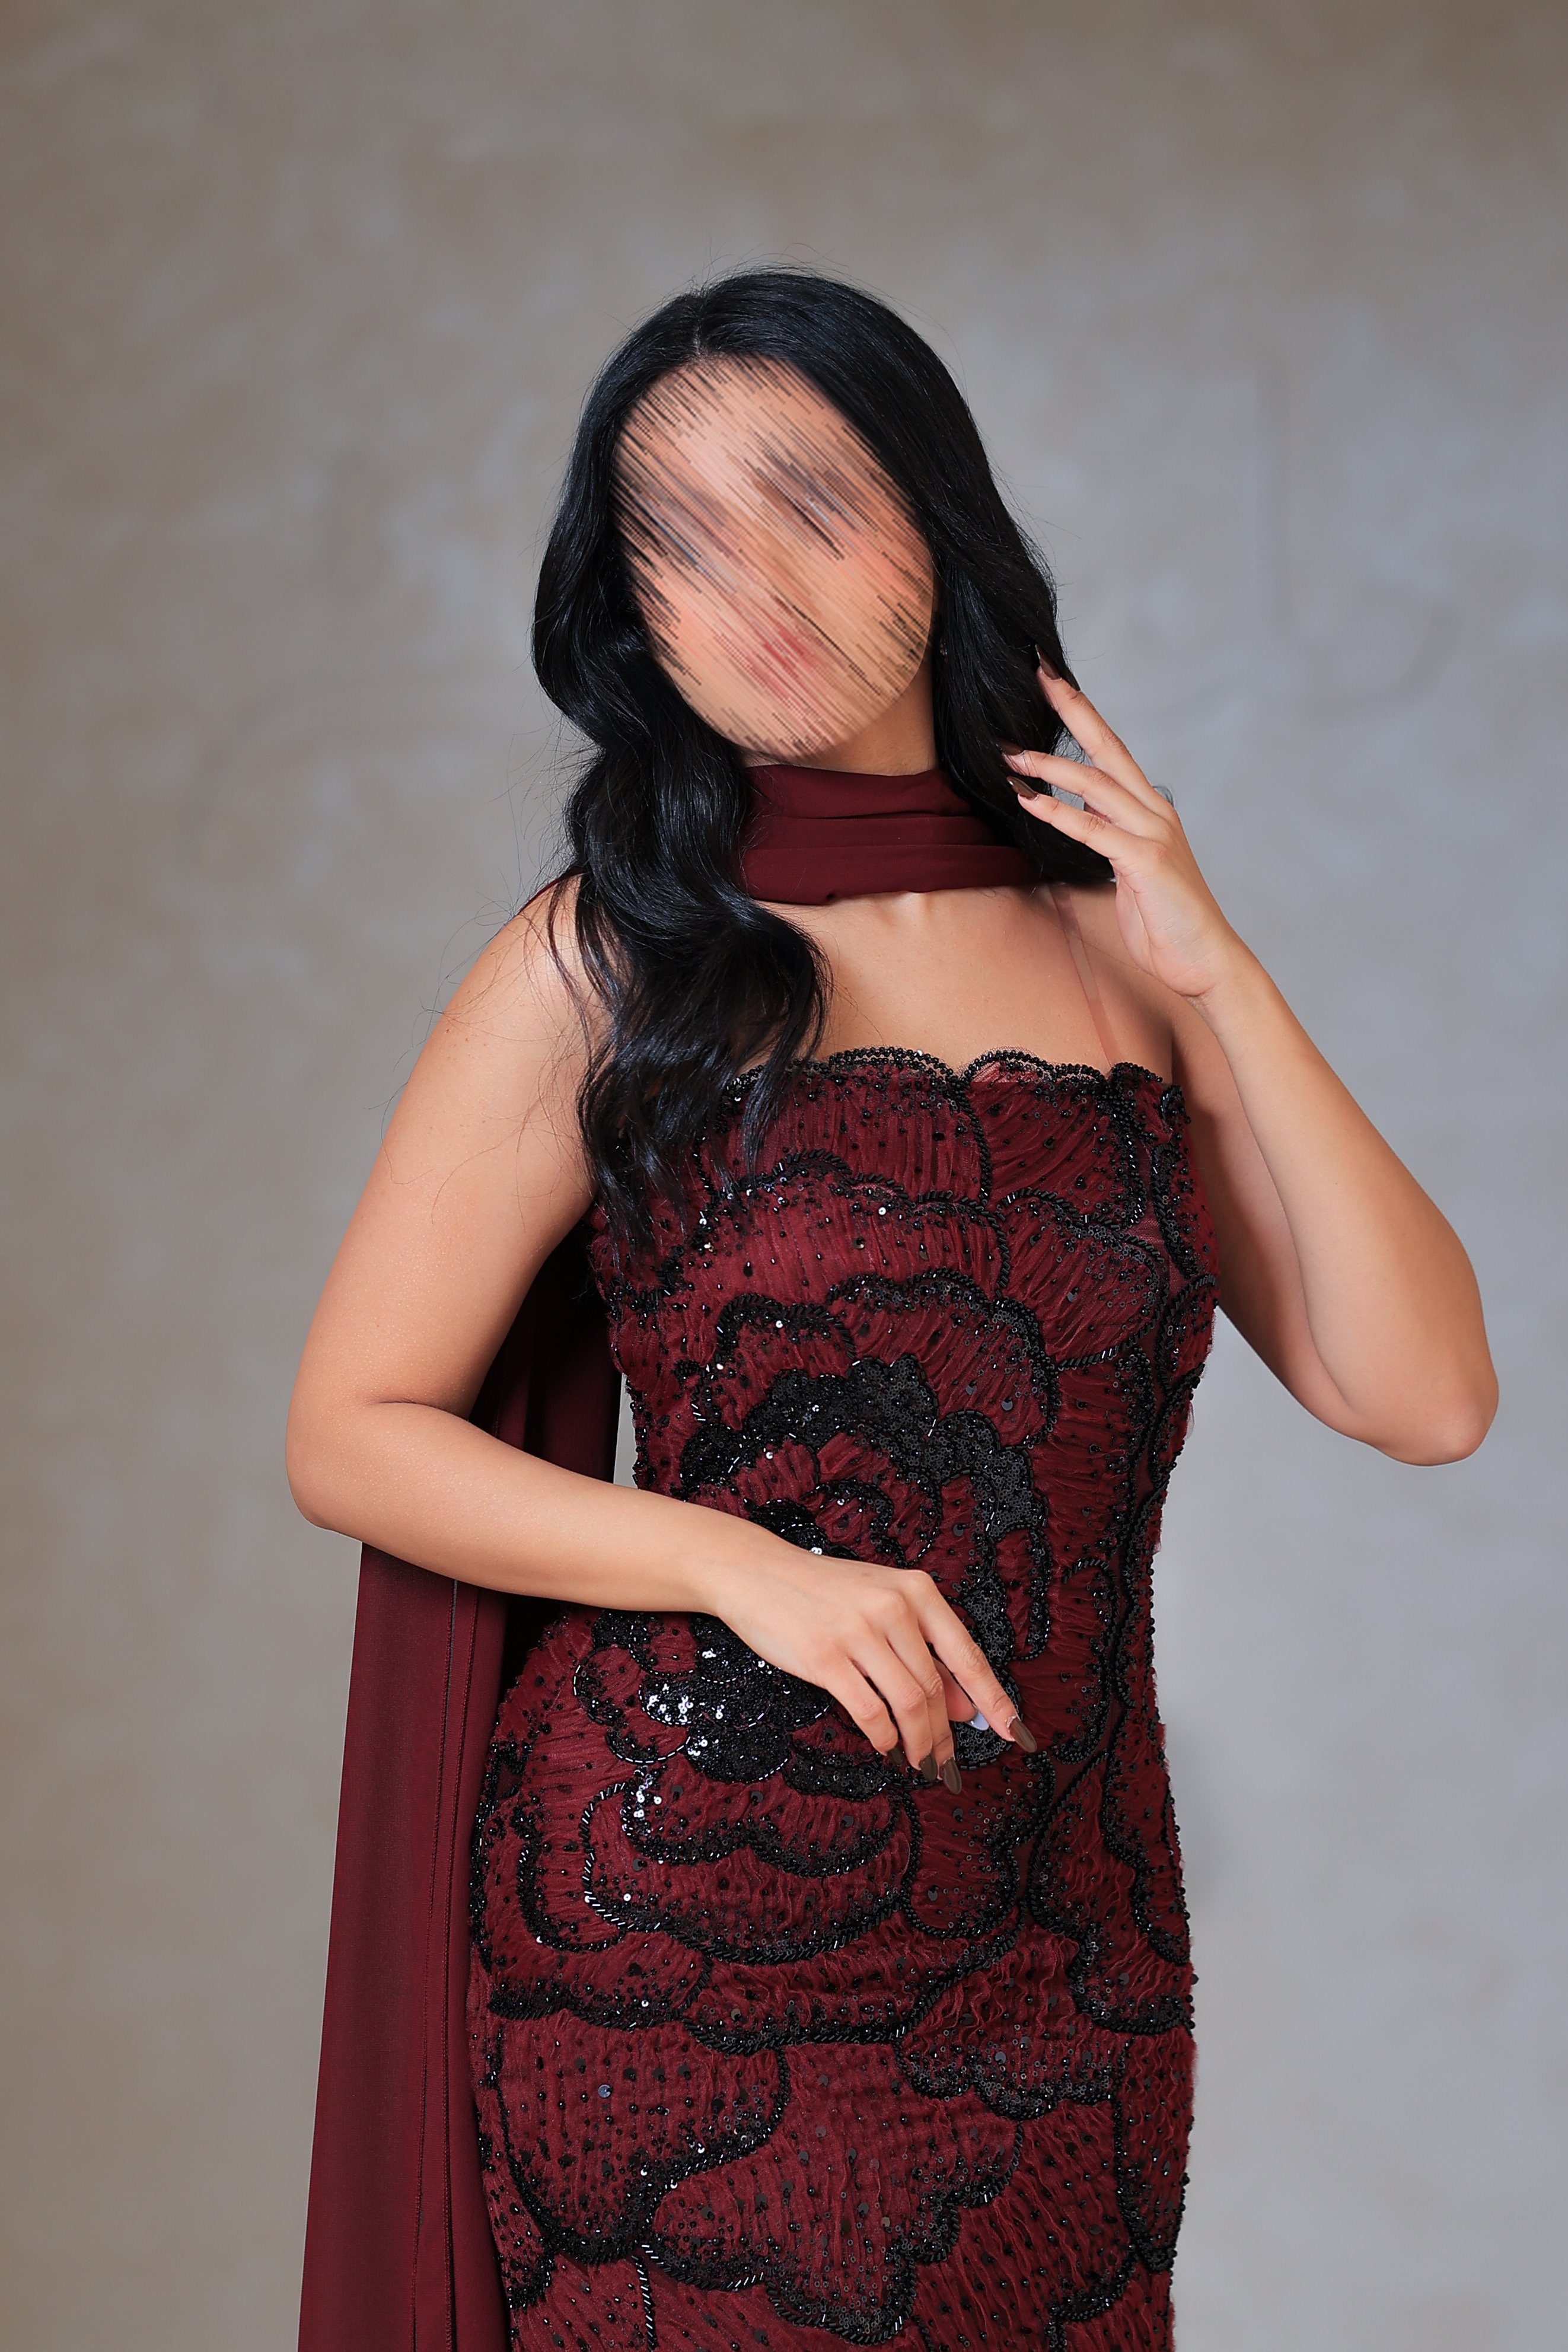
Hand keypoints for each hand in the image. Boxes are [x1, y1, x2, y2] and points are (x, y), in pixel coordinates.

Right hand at [710, 1543, 1036, 1788]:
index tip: (1018, 1735)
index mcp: (916, 1591)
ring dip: (920, 1744)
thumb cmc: (825, 1593)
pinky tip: (886, 1748)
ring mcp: (859, 1631)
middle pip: (936, 1688)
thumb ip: (924, 1652)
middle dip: (946, 1735)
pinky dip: (884, 1739)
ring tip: (920, 1764)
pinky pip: (870, 1712)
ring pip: (909, 1703)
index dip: (996, 1699)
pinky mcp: (825, 1657)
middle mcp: (893, 1607)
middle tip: (947, 1765)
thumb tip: (967, 1708)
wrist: (757, 1573)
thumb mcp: (883, 1607)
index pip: (967, 1655)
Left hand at [1004, 664, 1245, 1001]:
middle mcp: (1155, 812)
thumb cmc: (1167, 921)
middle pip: (1108, 747)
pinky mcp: (1145, 863)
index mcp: (1152, 810)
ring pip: (1096, 785)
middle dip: (1071, 707)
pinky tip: (1027, 799)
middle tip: (1037, 672)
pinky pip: (1093, 831)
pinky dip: (1057, 813)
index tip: (1053, 681)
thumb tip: (1083, 807)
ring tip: (1009, 753)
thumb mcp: (1131, 868)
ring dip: (1049, 766)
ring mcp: (1153, 834)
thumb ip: (1110, 834)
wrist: (1206, 960)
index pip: (1113, 750)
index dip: (1082, 713)